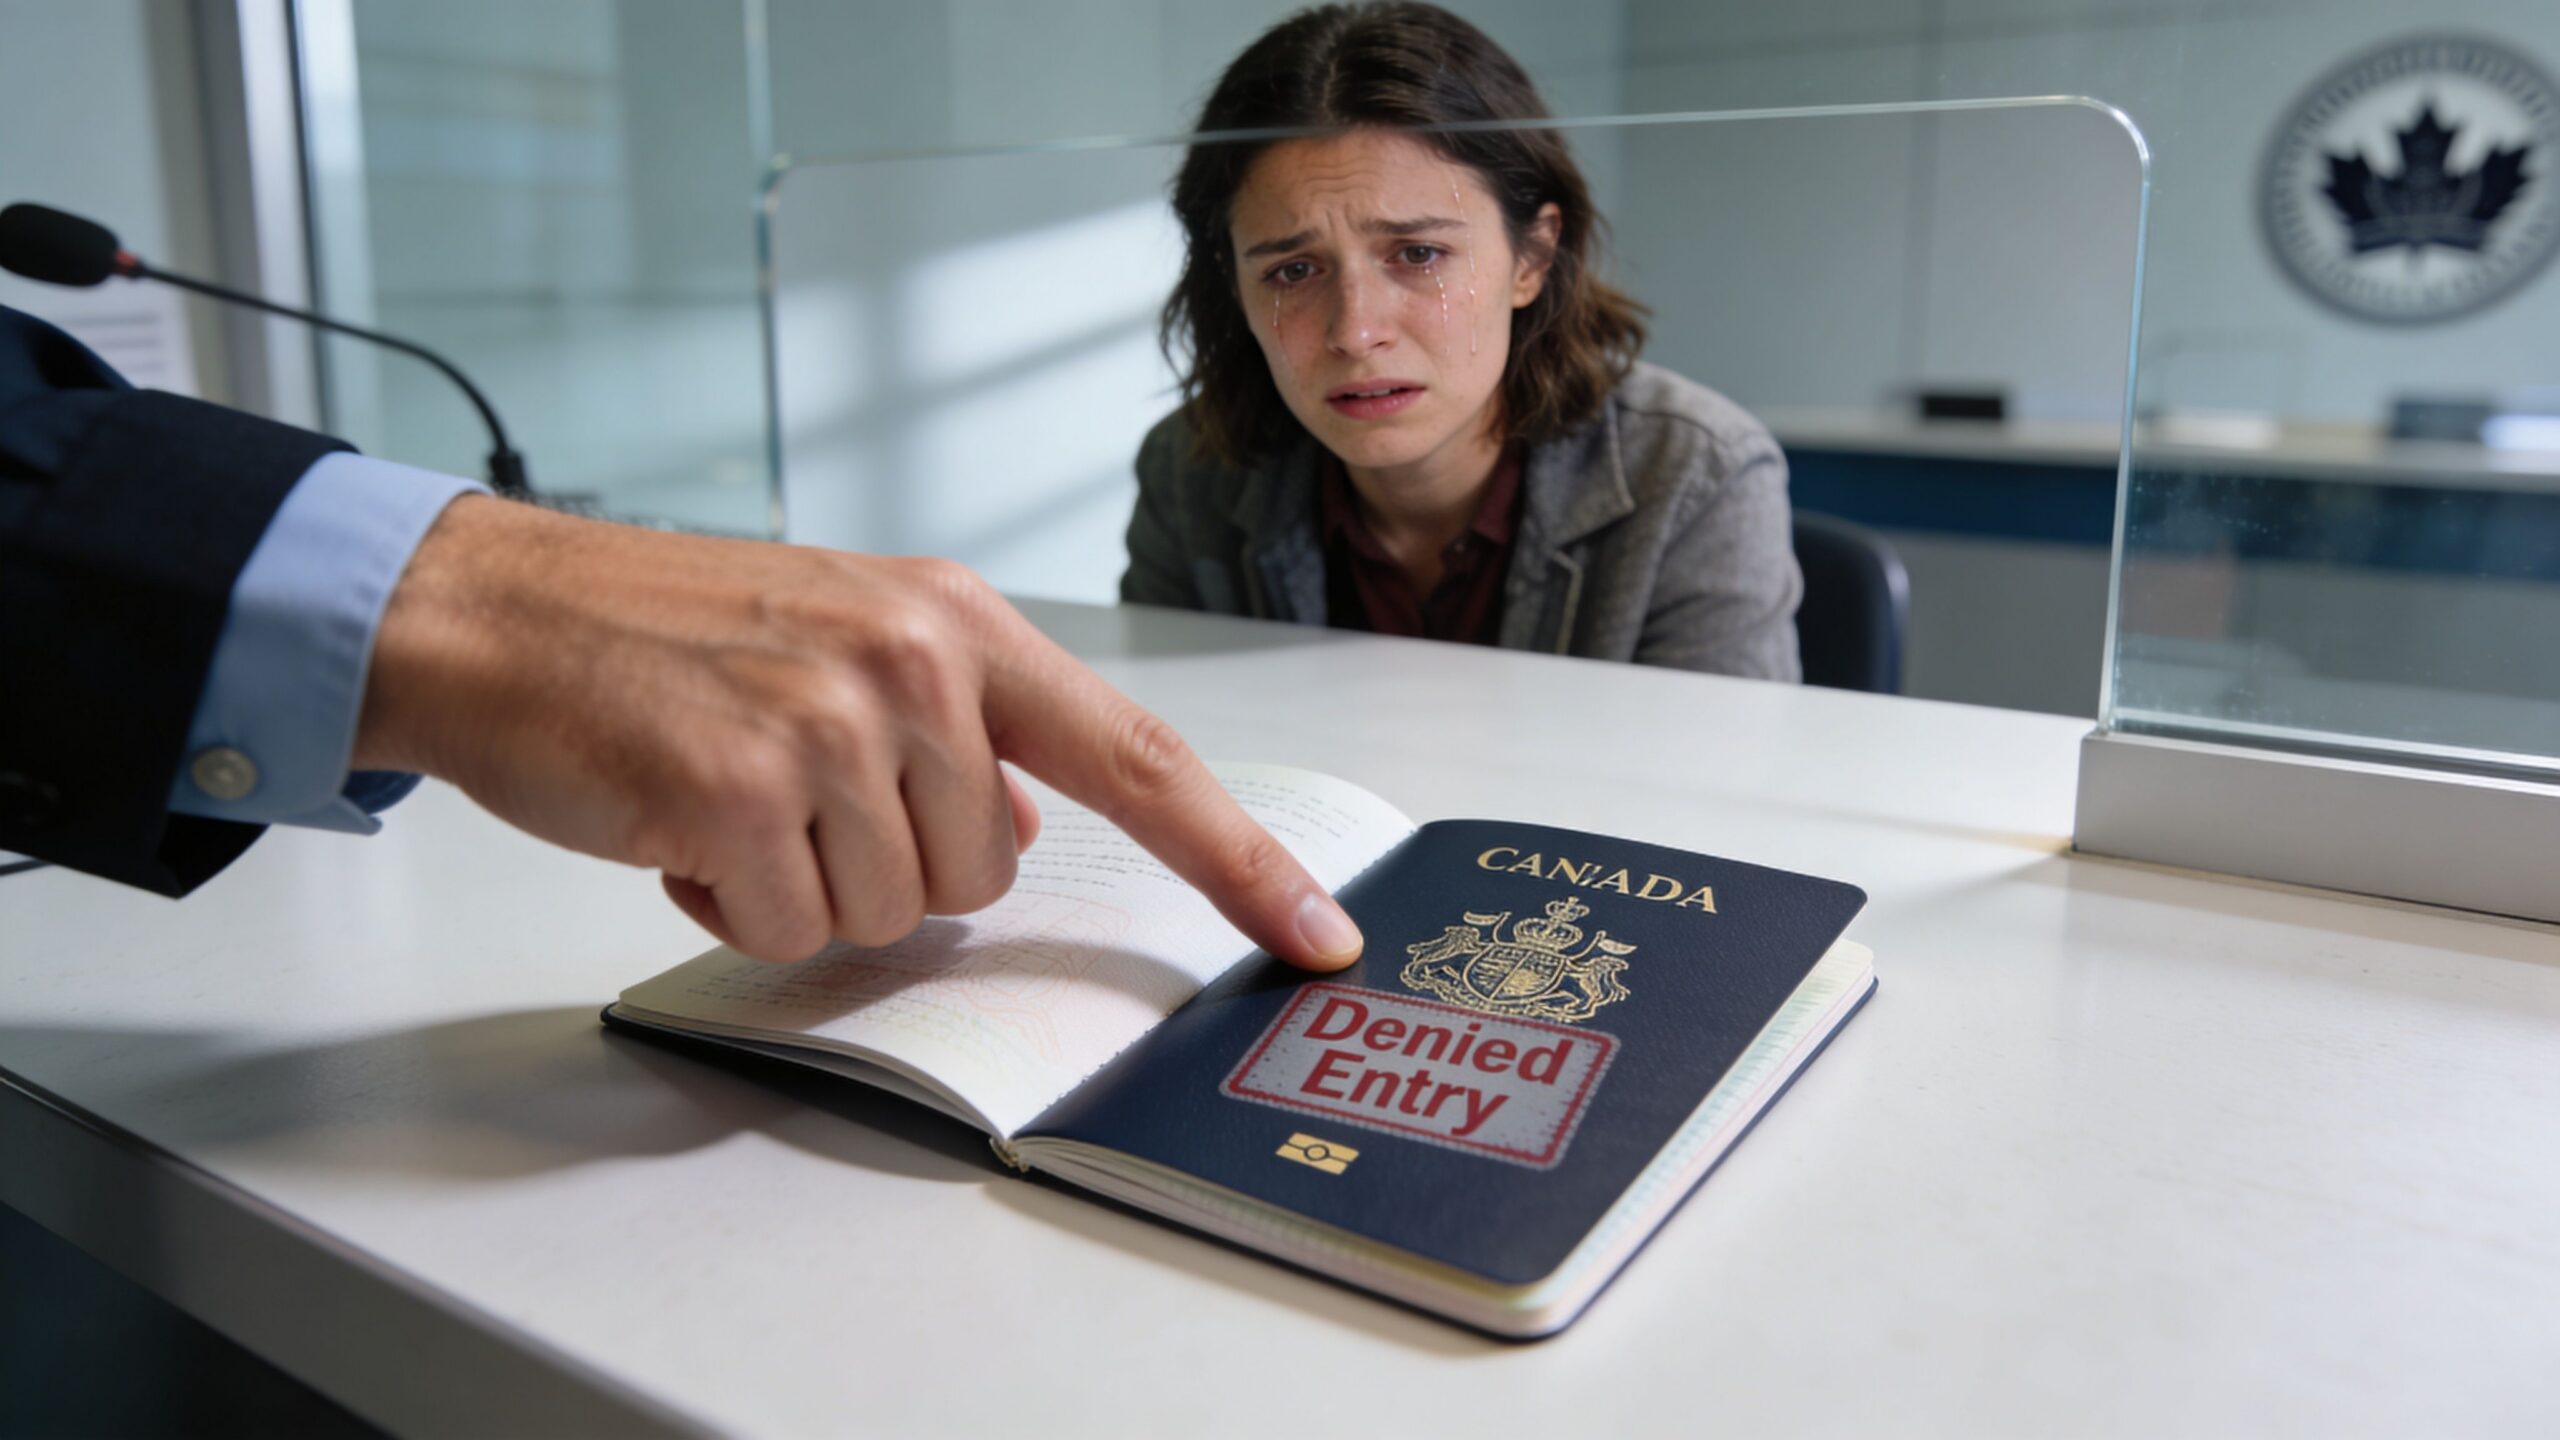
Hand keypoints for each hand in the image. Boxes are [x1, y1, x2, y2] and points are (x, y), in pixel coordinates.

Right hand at [353, 495, 1363, 967]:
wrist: (500, 610)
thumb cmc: (672, 636)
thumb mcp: (848, 645)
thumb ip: (960, 735)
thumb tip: (1015, 826)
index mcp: (959, 622)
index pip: (1140, 756)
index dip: (1236, 858)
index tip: (1316, 933)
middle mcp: (917, 660)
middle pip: (986, 877)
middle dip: (889, 868)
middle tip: (788, 790)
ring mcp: (832, 721)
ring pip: (893, 916)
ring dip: (805, 887)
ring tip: (727, 794)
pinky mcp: (742, 788)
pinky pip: (793, 928)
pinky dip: (732, 905)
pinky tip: (676, 822)